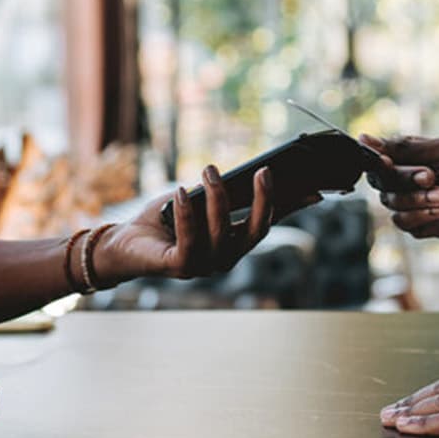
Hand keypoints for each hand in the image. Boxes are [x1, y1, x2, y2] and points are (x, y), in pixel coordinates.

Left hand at [99, 165, 310, 282]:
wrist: (125, 242)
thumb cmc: (165, 217)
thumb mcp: (199, 199)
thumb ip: (224, 192)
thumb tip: (251, 172)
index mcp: (233, 242)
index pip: (267, 223)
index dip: (290, 208)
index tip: (313, 191)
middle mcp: (224, 257)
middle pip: (254, 231)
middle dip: (262, 201)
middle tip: (263, 172)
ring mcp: (203, 265)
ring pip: (221, 230)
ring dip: (217, 197)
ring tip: (209, 170)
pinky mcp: (179, 266)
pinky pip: (189, 238)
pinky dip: (187, 212)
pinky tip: (181, 191)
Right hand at [362, 134, 438, 240]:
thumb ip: (404, 147)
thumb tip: (364, 139)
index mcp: (405, 157)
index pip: (376, 157)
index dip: (377, 161)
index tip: (387, 162)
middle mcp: (401, 180)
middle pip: (381, 180)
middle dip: (406, 179)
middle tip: (432, 177)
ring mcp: (407, 203)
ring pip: (391, 202)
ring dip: (417, 199)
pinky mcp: (416, 225)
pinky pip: (403, 222)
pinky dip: (421, 215)